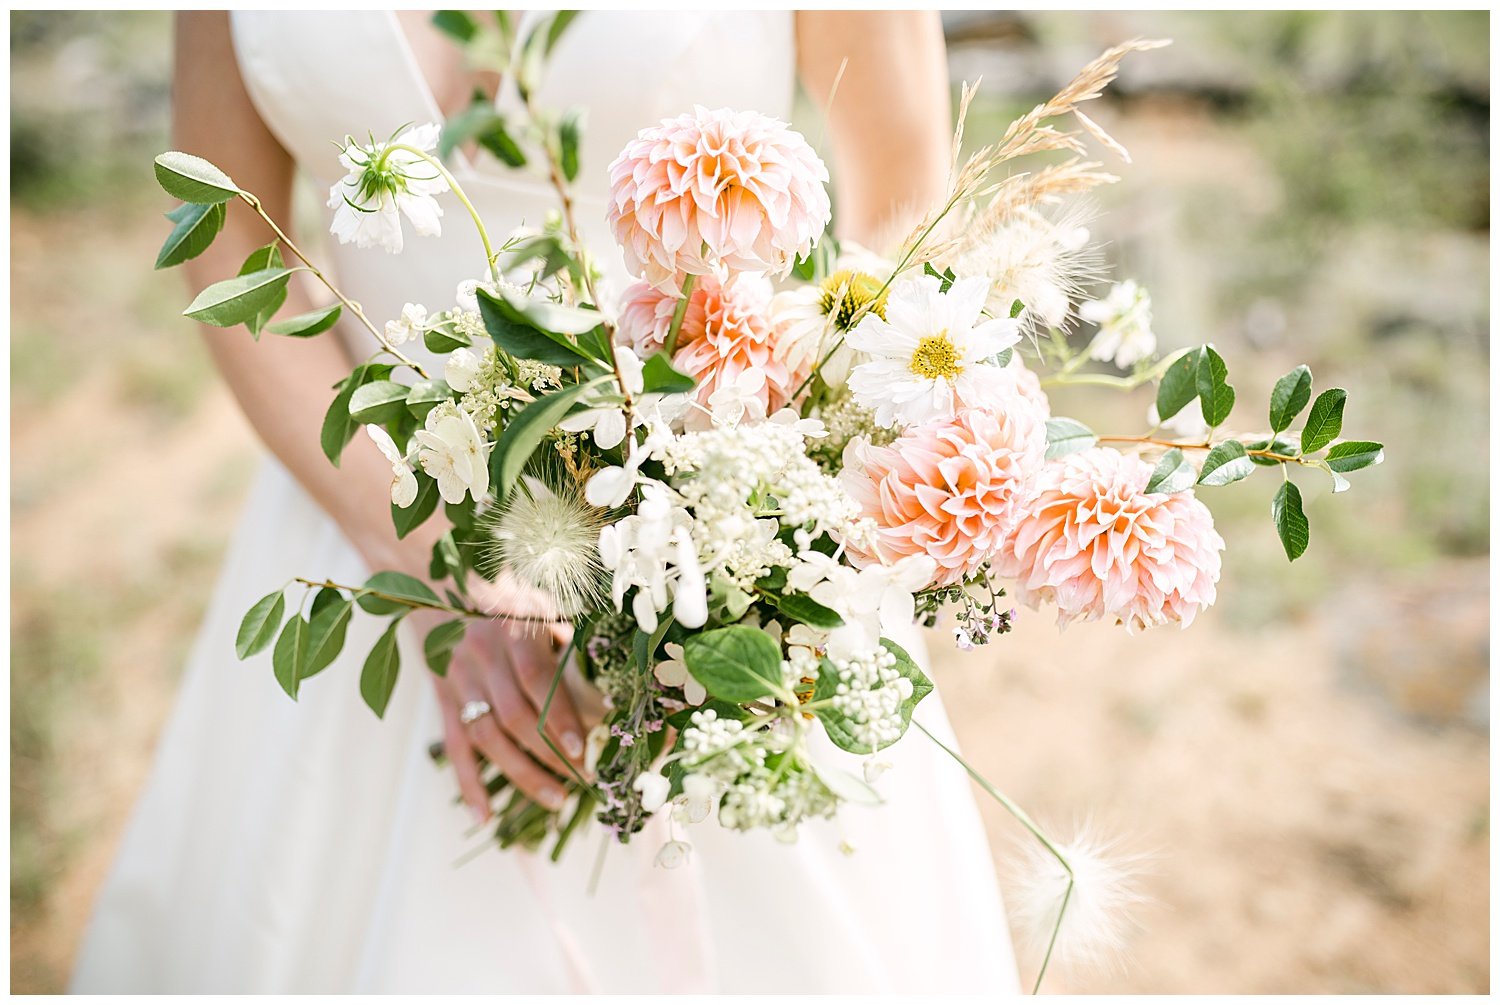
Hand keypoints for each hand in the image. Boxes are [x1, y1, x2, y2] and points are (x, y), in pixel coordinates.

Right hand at [422, 576, 589, 821]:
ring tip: (556, 800)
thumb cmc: (508, 596)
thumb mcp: (541, 604)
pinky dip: (469, 784)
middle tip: (584, 780)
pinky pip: (454, 747)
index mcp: (512, 629)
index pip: (537, 680)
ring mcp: (458, 680)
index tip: (583, 748)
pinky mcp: (443, 699)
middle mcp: (481, 657)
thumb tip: (609, 686)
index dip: (559, 717)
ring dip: (521, 774)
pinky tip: (485, 817)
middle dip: (550, 755)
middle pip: (513, 717)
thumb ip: (568, 640)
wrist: (436, 584)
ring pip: (486, 738)